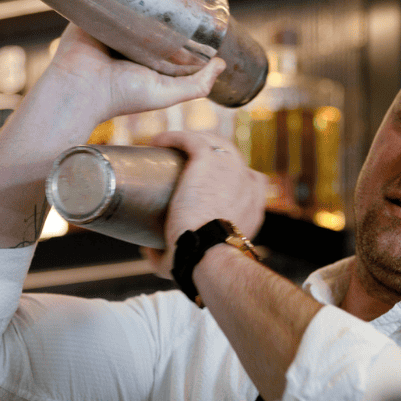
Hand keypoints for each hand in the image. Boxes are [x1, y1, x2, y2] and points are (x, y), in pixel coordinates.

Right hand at [48, 24, 225, 124]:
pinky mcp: (91, 12)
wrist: (78, 91)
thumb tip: (222, 65)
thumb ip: (197, 85)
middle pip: (151, 3)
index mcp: (145, 55)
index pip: (169, 25)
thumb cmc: (120, 96)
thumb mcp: (166, 94)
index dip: (183, 7)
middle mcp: (127, 38)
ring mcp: (109, 23)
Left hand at [142, 130, 267, 276]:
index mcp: (253, 206)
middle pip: (229, 156)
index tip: (205, 181)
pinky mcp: (208, 159)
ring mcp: (229, 167)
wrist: (208, 254)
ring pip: (212, 142)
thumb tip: (147, 251)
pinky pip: (191, 139)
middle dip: (209, 154)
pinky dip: (174, 137)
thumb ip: (168, 256)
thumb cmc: (202, 264)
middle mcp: (247, 182)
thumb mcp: (193, 258)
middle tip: (182, 162)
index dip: (228, 177)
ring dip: (192, 140)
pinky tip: (157, 140)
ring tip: (169, 146)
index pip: (249, 181)